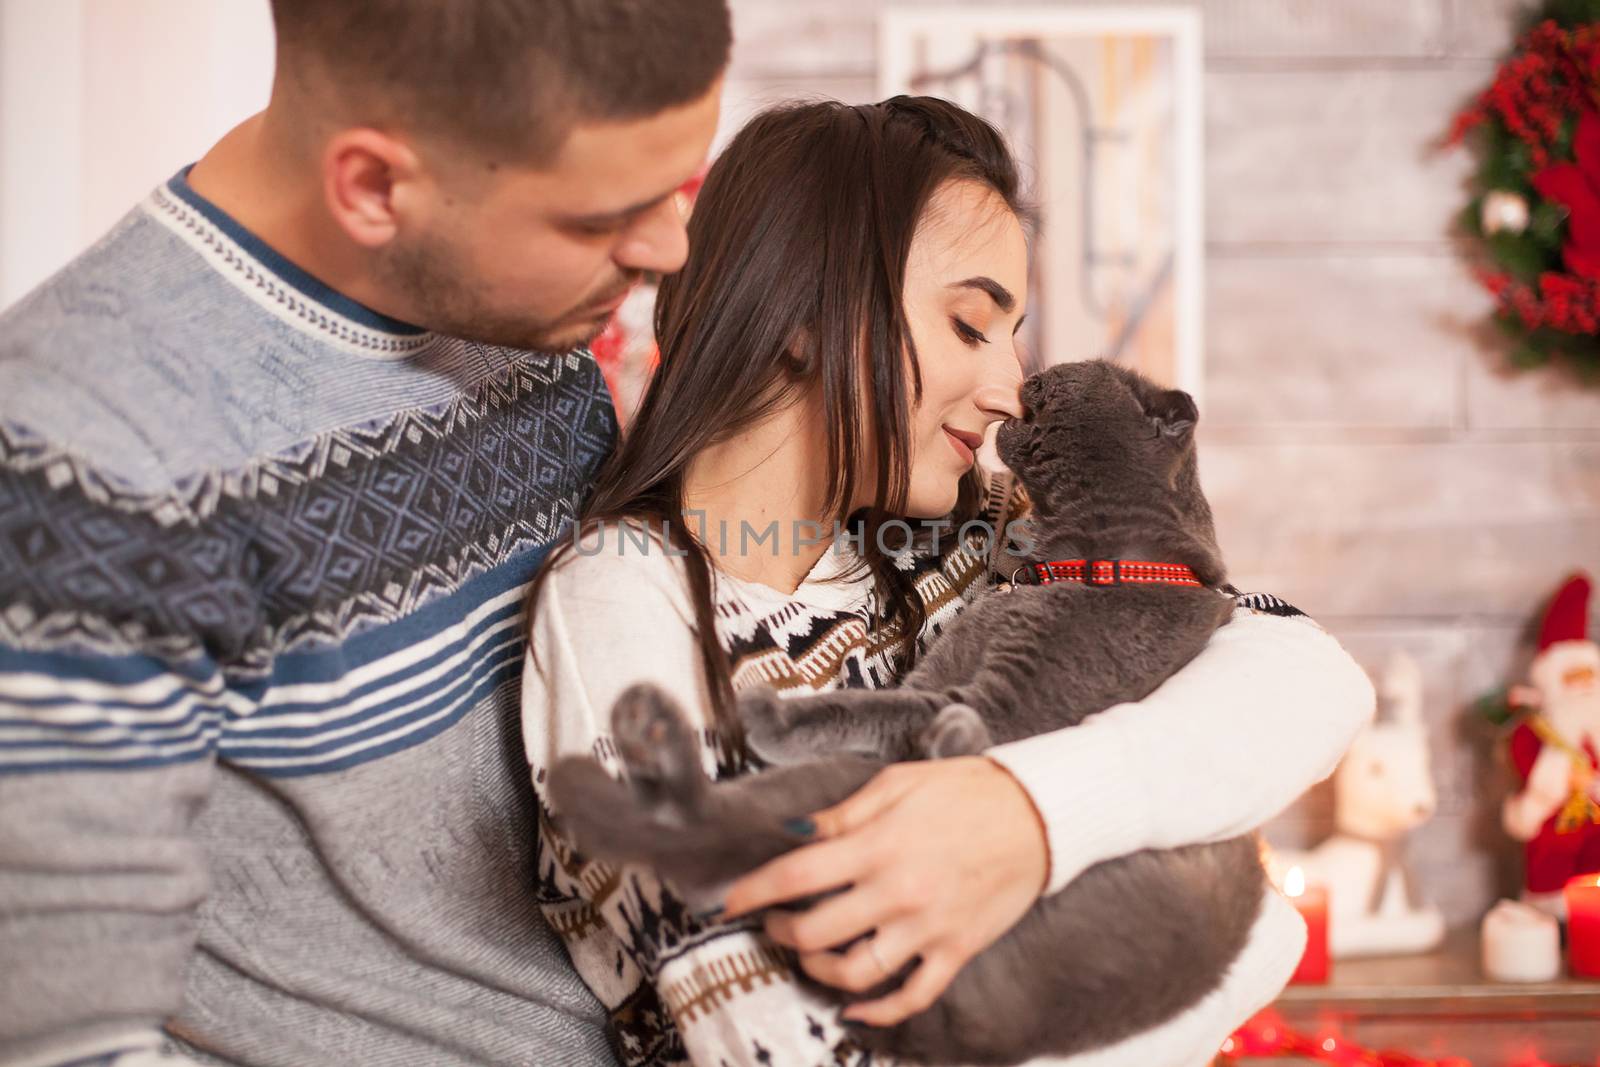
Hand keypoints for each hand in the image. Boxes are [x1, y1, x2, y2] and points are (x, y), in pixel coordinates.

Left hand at [720, 756, 1047, 1025]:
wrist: (1039, 814)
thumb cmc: (966, 791)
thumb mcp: (898, 783)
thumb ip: (844, 814)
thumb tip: (794, 831)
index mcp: (878, 846)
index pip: (796, 875)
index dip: (752, 892)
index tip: (728, 901)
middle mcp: (897, 892)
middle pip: (815, 932)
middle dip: (781, 931)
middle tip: (773, 921)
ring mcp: (927, 927)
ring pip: (854, 973)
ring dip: (818, 970)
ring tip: (808, 954)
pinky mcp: (956, 950)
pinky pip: (912, 996)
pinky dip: (877, 1011)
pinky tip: (854, 1008)